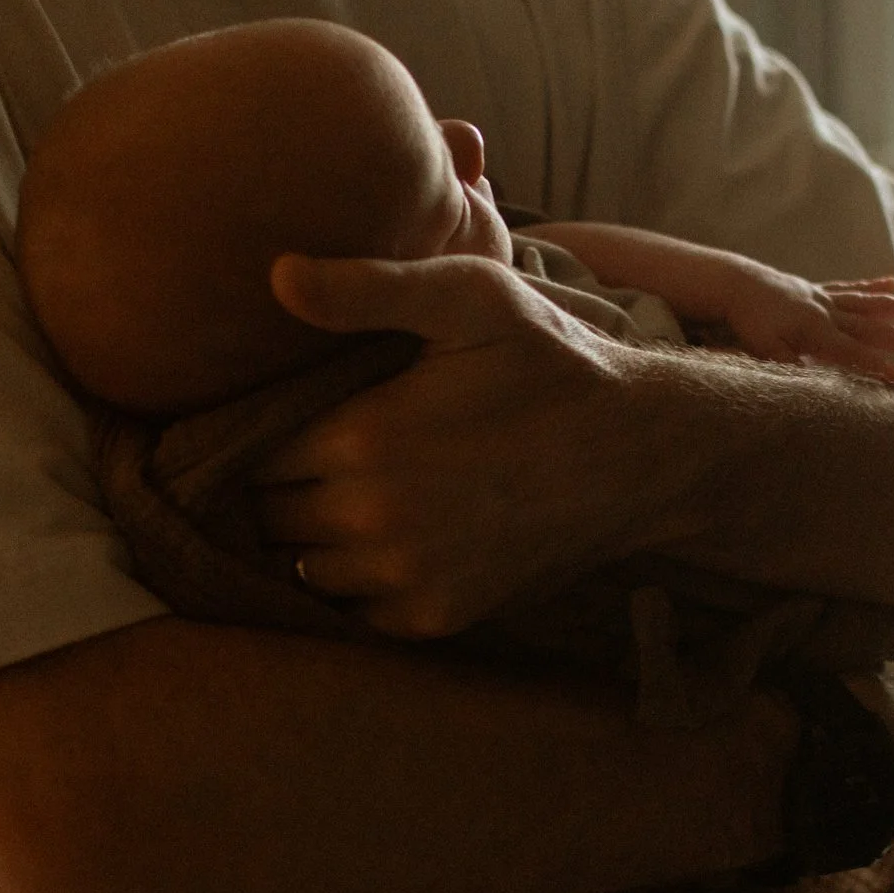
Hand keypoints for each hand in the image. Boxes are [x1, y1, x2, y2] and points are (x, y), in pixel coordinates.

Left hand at [252, 252, 688, 638]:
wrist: (641, 452)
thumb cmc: (552, 363)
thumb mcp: (470, 299)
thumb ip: (368, 288)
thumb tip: (278, 275)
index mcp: (363, 438)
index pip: (252, 454)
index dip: (258, 436)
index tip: (282, 420)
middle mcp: (373, 519)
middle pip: (268, 517)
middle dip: (279, 488)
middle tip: (314, 458)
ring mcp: (406, 576)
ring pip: (304, 570)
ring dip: (311, 541)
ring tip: (344, 499)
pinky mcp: (437, 616)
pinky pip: (356, 611)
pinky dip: (357, 584)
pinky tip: (386, 542)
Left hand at [722, 270, 893, 385]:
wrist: (734, 283)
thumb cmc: (748, 321)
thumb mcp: (764, 350)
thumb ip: (791, 365)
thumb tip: (814, 382)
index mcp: (817, 332)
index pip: (856, 355)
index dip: (882, 369)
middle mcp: (827, 313)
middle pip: (872, 328)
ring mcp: (824, 299)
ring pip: (868, 303)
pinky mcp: (816, 290)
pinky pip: (850, 289)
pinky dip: (871, 287)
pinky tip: (890, 282)